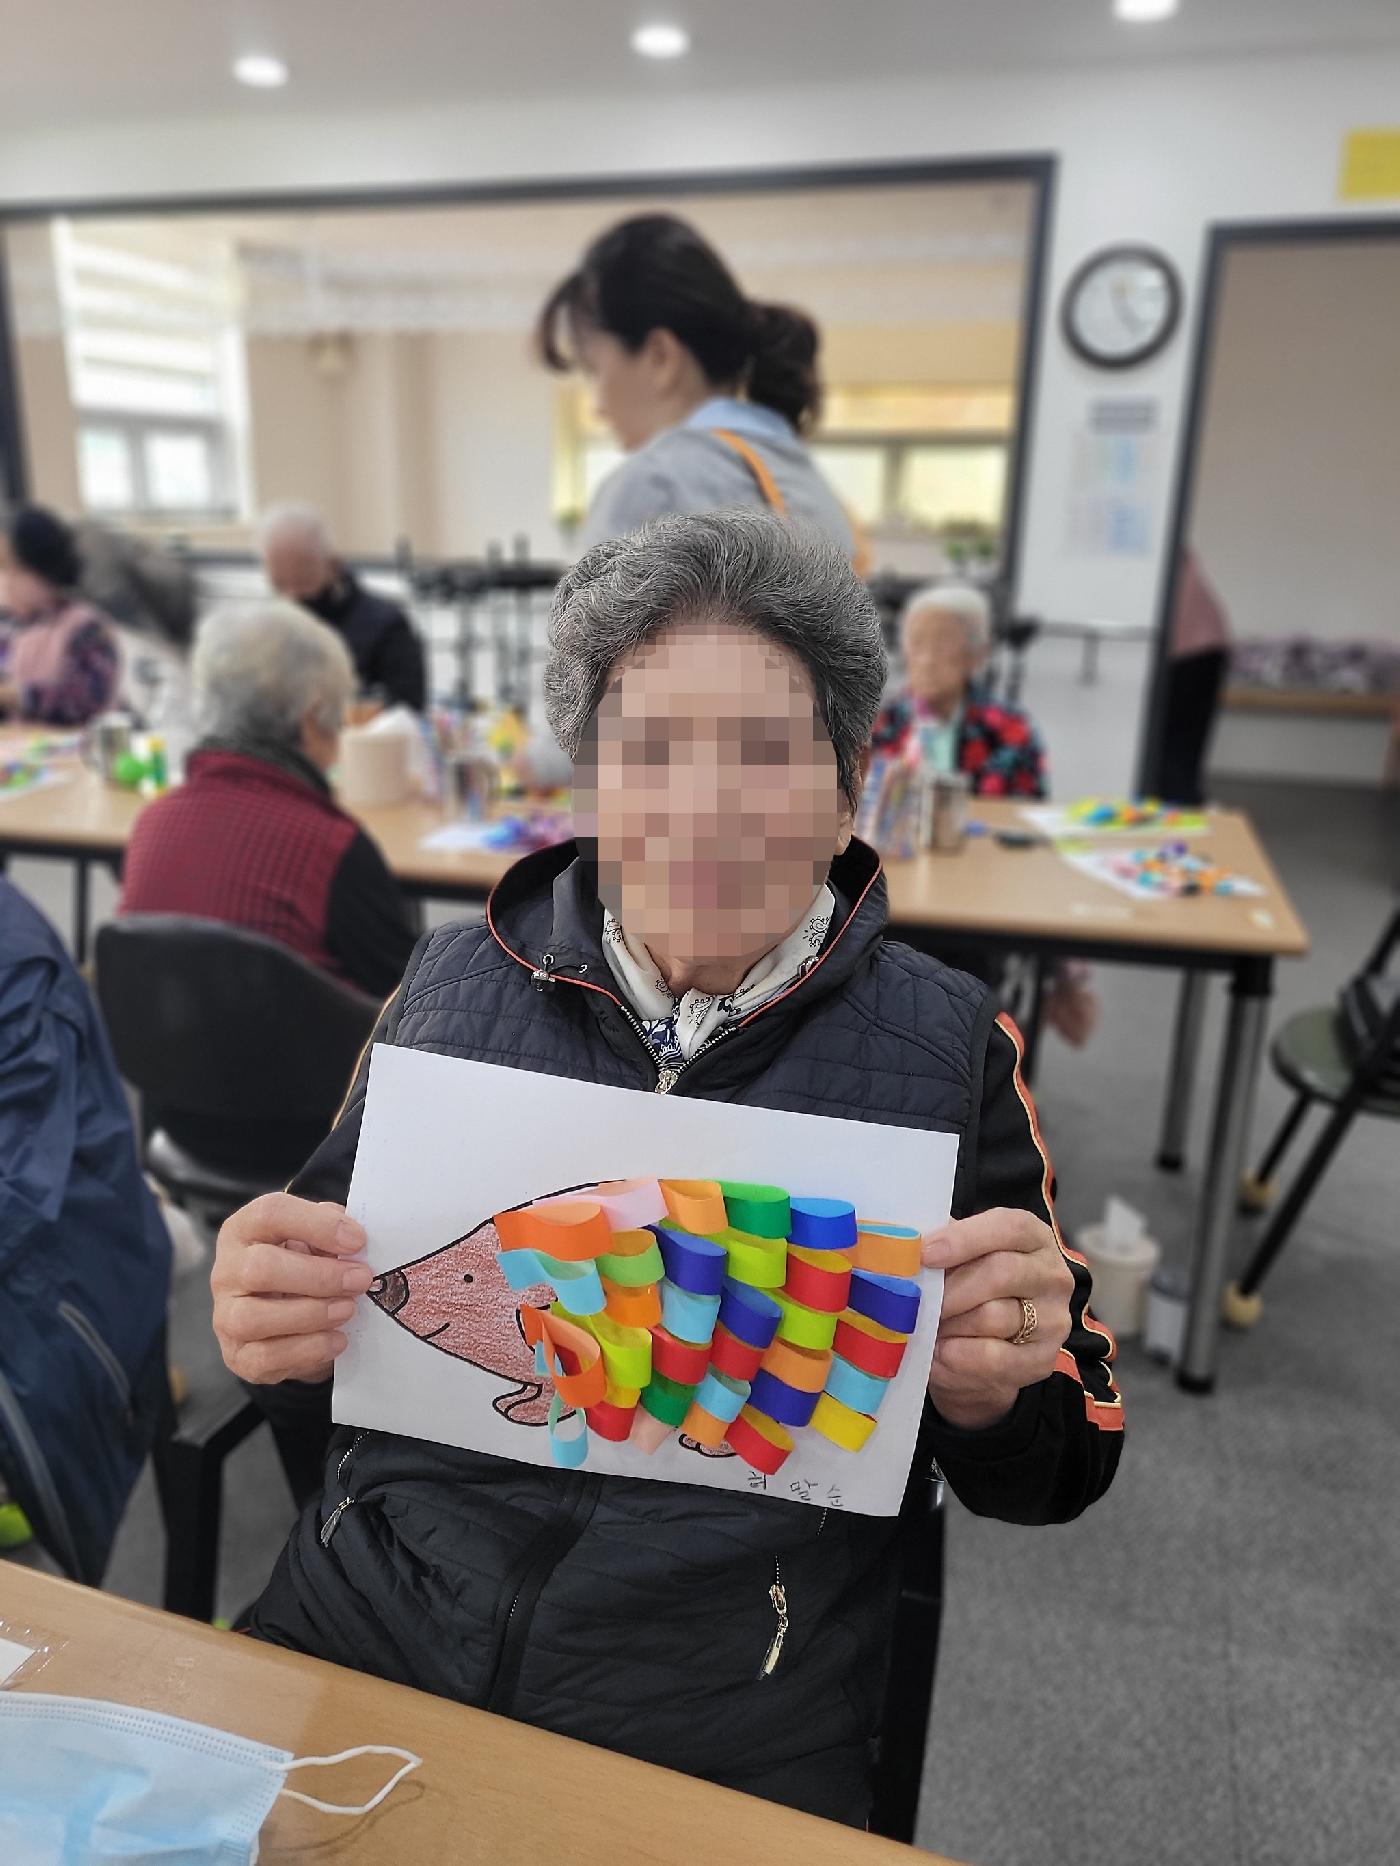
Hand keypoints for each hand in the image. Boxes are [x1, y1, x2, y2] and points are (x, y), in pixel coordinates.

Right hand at [211, 1194, 372, 1385]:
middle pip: (261, 1268)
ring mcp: (225, 1316)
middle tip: (360, 1279)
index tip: (357, 1240)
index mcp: (244, 1230)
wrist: (289, 1323)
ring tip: (347, 1309)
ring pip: (255, 1317)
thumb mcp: (315, 1239)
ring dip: (312, 1314)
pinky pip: (267, 1357)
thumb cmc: (303, 1268)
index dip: (317, 1224)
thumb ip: (331, 1231)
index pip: (270, 1214)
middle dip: (320, 1276)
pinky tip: (337, 1339)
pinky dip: (309, 1348)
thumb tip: (354, 1239)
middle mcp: (226, 1271)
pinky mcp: (238, 1356)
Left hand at [921, 1209, 1073, 1429]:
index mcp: (1033, 1238)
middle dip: (950, 1289)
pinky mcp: (1043, 1360)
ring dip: (950, 1324)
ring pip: (993, 1316)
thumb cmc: (964, 1292)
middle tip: (917, 1301)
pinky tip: (938, 1352)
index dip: (964, 1238)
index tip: (924, 1253)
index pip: (1009, 1227)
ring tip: (926, 1327)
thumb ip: (940, 1248)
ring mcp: (1053, 1320)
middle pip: (1001, 1272)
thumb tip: (905, 1244)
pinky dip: (958, 1356)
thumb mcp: (955, 1261)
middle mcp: (1053, 1275)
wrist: (977, 1356)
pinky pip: (993, 1357)